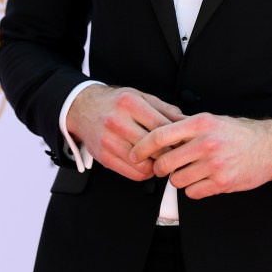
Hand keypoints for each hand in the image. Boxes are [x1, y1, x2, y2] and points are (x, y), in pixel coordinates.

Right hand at [66, 85, 183, 181]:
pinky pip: (132, 174)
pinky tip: (148, 164)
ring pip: (144, 164)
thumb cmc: (116, 103)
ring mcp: (108, 141)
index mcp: (130, 104)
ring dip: (157, 165)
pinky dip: (145, 172)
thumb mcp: (141, 97)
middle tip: (177, 153)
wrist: (83, 108)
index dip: (178, 138)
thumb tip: (189, 122)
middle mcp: (117, 122)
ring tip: (161, 159)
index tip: (186, 143)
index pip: (162, 127)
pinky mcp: (103, 157)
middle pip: (154, 147)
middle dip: (170, 153)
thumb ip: (166, 110)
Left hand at [129, 113, 271, 198]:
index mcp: (201, 123)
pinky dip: (192, 189)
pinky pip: (192, 193)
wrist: (268, 147)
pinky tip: (201, 180)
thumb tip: (156, 129)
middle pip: (165, 162)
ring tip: (189, 171)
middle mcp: (206, 142)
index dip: (142, 147)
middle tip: (163, 167)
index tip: (134, 154)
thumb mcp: (212, 120)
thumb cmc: (237, 133)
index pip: (161, 135)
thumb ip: (186, 126)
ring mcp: (214, 164)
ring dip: (178, 179)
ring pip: (177, 180)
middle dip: (160, 168)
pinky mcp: (222, 182)